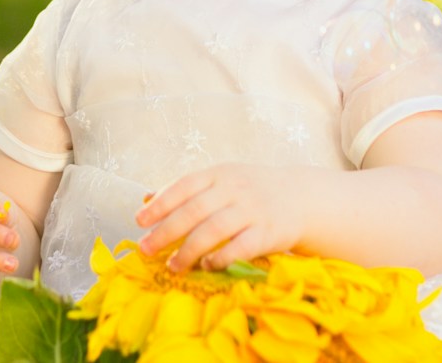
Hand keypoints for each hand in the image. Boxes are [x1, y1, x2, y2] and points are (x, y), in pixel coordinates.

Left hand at [135, 163, 306, 272]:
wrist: (302, 197)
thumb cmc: (252, 191)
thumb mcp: (222, 180)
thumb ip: (188, 190)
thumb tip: (146, 198)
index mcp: (219, 174)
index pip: (183, 186)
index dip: (159, 204)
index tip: (139, 221)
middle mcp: (234, 189)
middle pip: (194, 210)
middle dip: (166, 231)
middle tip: (146, 249)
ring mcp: (252, 210)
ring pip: (214, 229)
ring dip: (189, 250)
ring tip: (172, 266)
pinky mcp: (268, 232)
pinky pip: (241, 247)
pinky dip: (221, 257)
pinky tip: (207, 266)